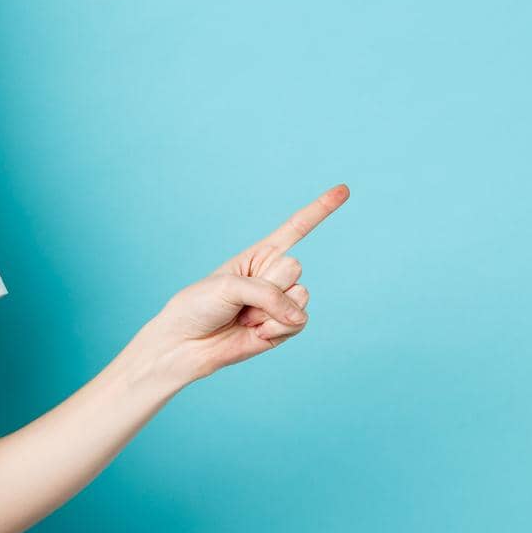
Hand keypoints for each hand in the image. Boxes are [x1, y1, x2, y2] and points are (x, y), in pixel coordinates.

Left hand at [139, 183, 349, 384]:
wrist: (187, 342)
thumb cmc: (200, 305)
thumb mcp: (229, 285)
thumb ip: (270, 296)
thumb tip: (299, 317)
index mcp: (260, 254)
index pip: (296, 228)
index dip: (321, 209)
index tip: (344, 189)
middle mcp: (275, 275)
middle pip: (294, 267)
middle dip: (267, 285)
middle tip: (238, 299)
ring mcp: (282, 302)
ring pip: (301, 295)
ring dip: (269, 310)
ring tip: (243, 316)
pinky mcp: (285, 327)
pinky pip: (298, 322)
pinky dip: (275, 328)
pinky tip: (253, 331)